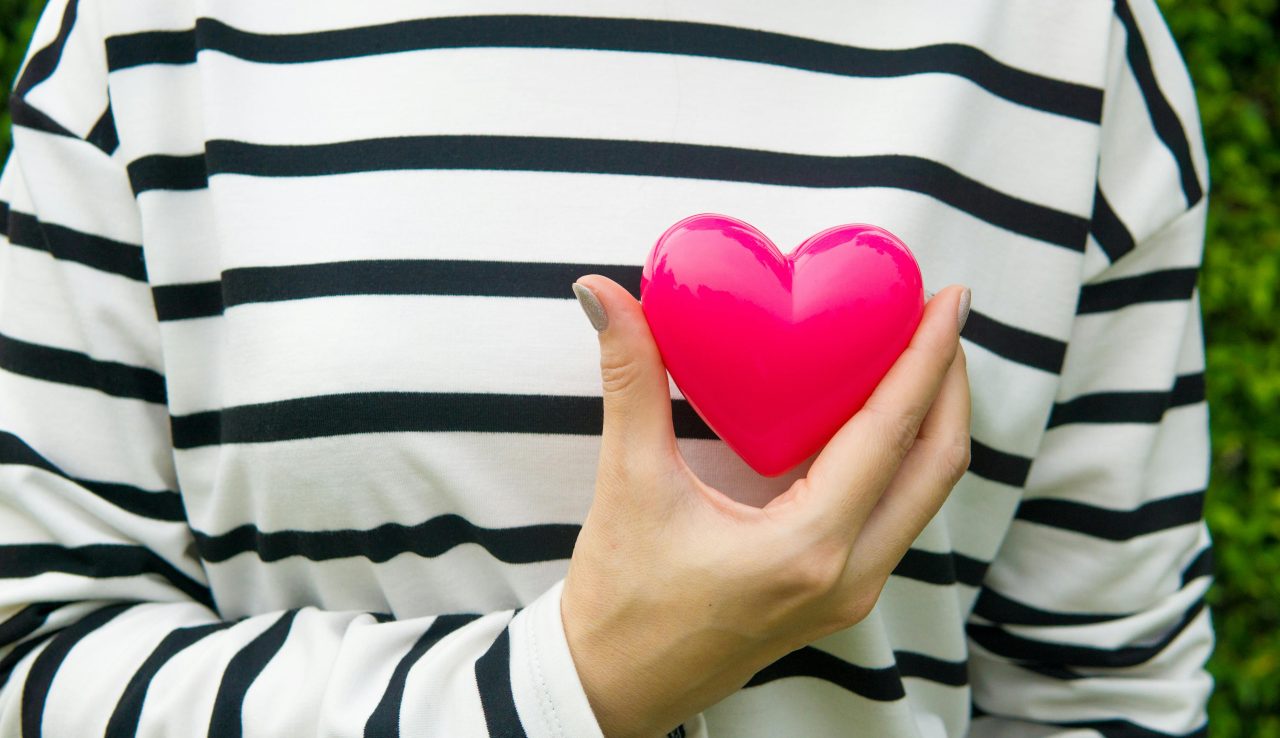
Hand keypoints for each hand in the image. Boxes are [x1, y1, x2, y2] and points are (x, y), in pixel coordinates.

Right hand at [562, 276, 971, 737]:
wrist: (615, 687)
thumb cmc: (621, 603)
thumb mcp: (628, 484)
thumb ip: (629, 382)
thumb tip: (604, 293)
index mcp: (806, 548)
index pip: (890, 435)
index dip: (926, 359)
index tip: (948, 299)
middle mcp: (848, 576)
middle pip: (936, 466)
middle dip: (948, 383)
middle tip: (941, 316)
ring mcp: (851, 594)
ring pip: (925, 496)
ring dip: (931, 423)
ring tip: (918, 356)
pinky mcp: (839, 598)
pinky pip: (897, 516)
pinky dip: (903, 459)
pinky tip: (876, 419)